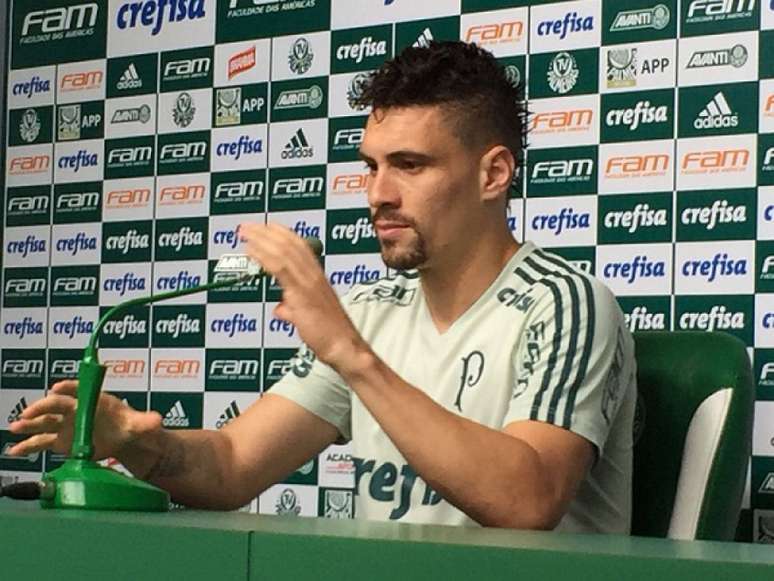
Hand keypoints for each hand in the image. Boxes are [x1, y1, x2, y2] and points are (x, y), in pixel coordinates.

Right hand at [6, 380, 161, 460]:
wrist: (123, 440)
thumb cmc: (128, 426)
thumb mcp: (138, 424)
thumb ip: (146, 421)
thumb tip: (157, 420)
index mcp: (93, 400)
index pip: (79, 390)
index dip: (68, 387)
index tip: (57, 388)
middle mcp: (76, 410)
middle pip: (56, 405)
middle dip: (42, 407)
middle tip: (30, 412)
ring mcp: (66, 425)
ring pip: (45, 423)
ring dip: (29, 424)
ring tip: (15, 427)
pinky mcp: (61, 441)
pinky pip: (42, 442)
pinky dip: (27, 446)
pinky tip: (14, 450)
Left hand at [238, 222, 367, 367]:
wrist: (342, 346)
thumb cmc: (329, 335)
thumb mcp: (307, 317)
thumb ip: (293, 309)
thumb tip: (282, 309)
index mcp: (317, 277)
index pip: (299, 246)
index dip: (281, 234)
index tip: (265, 227)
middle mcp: (314, 274)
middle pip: (289, 244)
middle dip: (266, 232)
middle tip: (247, 226)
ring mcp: (308, 282)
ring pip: (283, 251)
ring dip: (261, 239)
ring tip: (244, 232)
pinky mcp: (301, 292)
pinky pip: (280, 267)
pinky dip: (264, 255)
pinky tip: (251, 250)